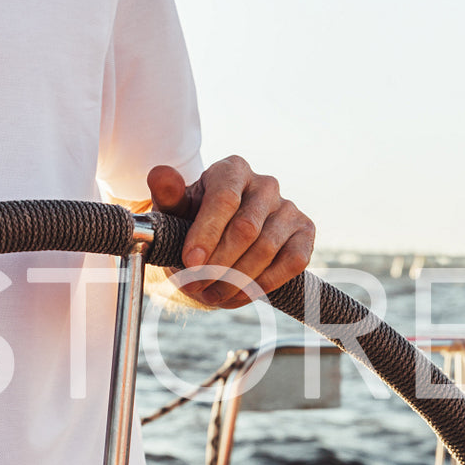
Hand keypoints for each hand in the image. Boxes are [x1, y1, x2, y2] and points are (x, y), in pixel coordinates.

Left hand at [146, 156, 313, 308]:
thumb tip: (159, 174)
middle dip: (217, 265)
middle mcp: (265, 184)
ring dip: (236, 280)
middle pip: (245, 229)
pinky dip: (264, 284)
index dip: (206, 234)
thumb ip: (168, 195)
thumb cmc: (193, 221)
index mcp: (231, 170)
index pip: (223, 200)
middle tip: (196, 287)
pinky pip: (292, 262)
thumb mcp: (175, 210)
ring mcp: (288, 207)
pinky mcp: (305, 232)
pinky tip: (240, 294)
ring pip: (266, 249)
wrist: (219, 240)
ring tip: (212, 294)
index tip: (190, 263)